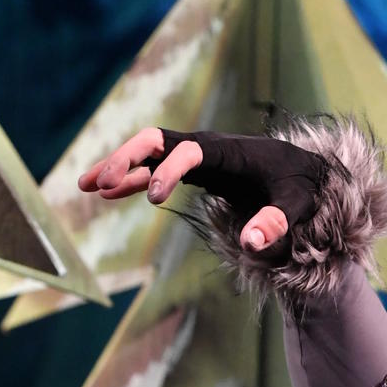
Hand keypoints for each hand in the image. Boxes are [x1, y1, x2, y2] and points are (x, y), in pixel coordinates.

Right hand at [77, 126, 322, 254]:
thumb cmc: (301, 187)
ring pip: (146, 154)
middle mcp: (204, 148)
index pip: (187, 153)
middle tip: (100, 184)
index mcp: (226, 152)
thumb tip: (251, 244)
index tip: (153, 200)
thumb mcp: (296, 206)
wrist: (302, 172)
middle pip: (155, 142)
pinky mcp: (192, 170)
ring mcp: (195, 157)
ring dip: (117, 167)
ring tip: (84, 186)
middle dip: (126, 158)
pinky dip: (128, 179)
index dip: (168, 172)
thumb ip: (276, 222)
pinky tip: (103, 193)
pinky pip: (152, 169)